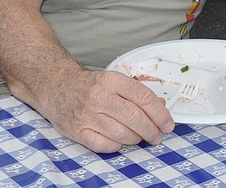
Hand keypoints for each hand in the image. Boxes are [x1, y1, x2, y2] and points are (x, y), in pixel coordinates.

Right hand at [40, 69, 174, 152]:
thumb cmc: (90, 86)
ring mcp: (87, 115)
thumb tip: (161, 107)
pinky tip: (120, 141)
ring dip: (136, 139)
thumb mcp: (115, 81)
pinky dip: (117, 146)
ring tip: (139, 137)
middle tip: (158, 136)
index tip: (168, 124)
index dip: (160, 114)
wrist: (58, 87)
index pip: (144, 98)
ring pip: (122, 134)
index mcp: (112, 81)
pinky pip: (105, 145)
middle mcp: (99, 97)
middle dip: (152, 131)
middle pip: (135, 118)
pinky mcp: (77, 131)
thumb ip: (138, 93)